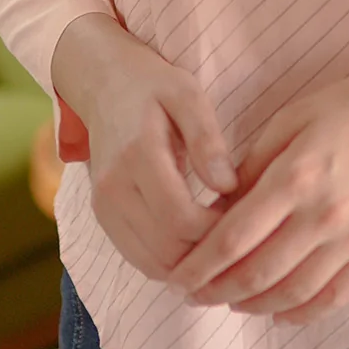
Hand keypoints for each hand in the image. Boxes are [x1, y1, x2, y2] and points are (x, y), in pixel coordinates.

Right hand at [49, 12, 239, 282]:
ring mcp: (103, 207)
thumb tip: (228, 186)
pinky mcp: (103, 218)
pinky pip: (139, 259)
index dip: (217, 229)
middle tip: (239, 230)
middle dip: (209, 251)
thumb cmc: (154, 86)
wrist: (104, 83)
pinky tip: (198, 241)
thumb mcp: (187, 94)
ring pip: (152, 264)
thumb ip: (207, 138)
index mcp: (137, 154)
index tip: (245, 213)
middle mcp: (112, 188)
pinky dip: (172, 262)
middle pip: (167, 251)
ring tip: (222, 237)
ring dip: (192, 263)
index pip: (179, 218)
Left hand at [163, 51, 348, 326]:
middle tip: (194, 296)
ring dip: (254, 307)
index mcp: (296, 176)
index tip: (177, 277)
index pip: (233, 238)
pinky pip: (335, 298)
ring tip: (231, 303)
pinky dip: (302, 314)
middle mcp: (324, 214)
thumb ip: (253, 166)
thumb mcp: (291, 119)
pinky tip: (279, 313)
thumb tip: (219, 209)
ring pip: (292, 294)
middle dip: (217, 292)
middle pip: (257, 275)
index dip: (199, 266)